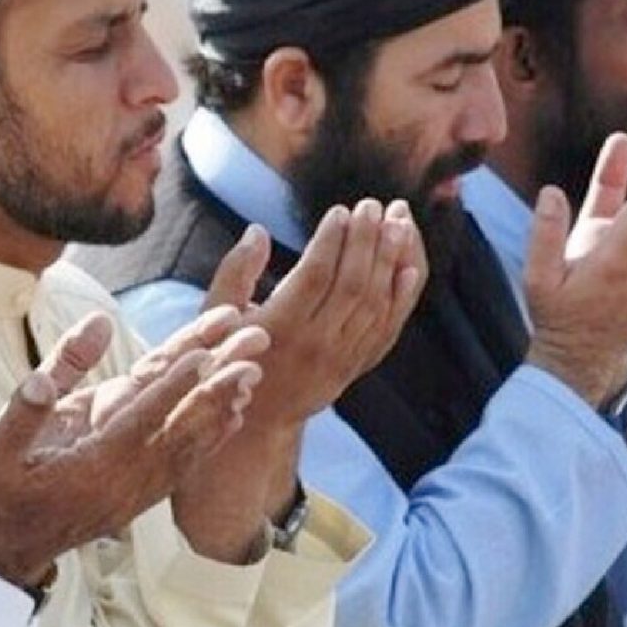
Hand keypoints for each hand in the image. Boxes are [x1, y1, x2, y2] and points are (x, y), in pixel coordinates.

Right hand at [0, 309, 268, 589]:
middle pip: (182, 424)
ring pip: (191, 440)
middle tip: (255, 343)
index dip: (173, 386)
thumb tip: (85, 333)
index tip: (206, 353)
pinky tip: (237, 408)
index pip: (140, 419)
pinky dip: (214, 431)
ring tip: (255, 364)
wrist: (5, 554)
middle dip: (219, 380)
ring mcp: (140, 490)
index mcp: (90, 466)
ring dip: (224, 400)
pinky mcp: (143, 493)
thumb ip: (37, 394)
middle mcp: (126, 480)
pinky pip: (187, 459)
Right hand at [205, 199, 425, 429]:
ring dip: (390, 259)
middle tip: (372, 205)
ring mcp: (340, 360)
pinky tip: (410, 267)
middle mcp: (314, 346)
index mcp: (278, 328)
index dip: (330, 240)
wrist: (255, 422)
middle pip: (351, 285)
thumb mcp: (216, 318)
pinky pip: (387, 331)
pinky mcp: (355, 368)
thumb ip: (234, 272)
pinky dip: (402, 299)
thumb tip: (258, 230)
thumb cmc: (230, 357)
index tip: (340, 211)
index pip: (314, 276)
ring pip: (375, 304)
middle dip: (365, 240)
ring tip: (398, 221)